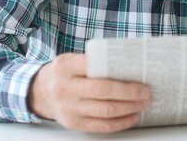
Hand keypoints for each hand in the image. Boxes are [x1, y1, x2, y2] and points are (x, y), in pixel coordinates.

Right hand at [28, 53, 151, 132]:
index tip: (141, 77)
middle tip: (147, 93)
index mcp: (66, 66)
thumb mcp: (72, 59)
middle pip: (104, 92)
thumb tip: (129, 65)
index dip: (120, 74)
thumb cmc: (64, 73)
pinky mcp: (73, 123)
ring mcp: (68, 108)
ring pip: (105, 111)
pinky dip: (120, 122)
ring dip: (129, 108)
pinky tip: (132, 116)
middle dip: (130, 93)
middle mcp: (65, 88)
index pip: (97, 67)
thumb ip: (94, 61)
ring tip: (143, 104)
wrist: (39, 92)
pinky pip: (101, 126)